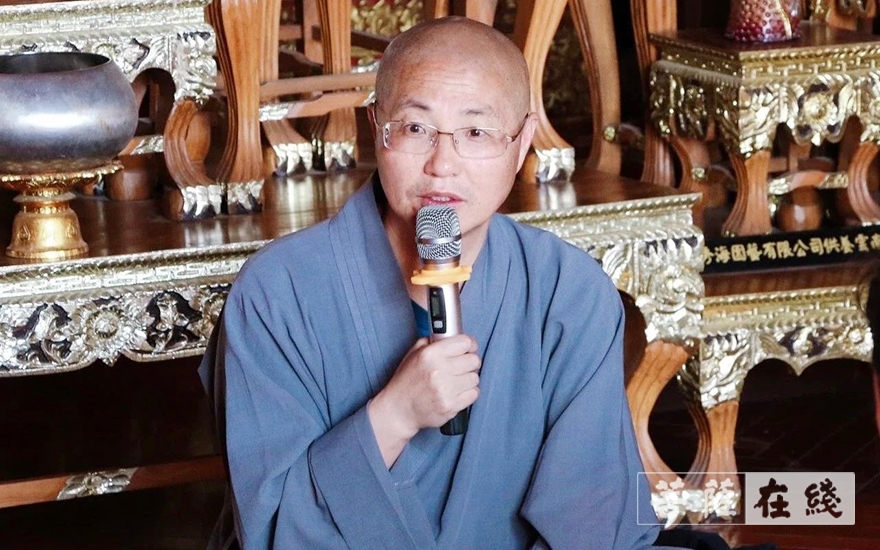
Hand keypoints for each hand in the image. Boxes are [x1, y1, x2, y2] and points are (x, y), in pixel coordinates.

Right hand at [368, 335, 480, 464]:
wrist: (399, 409)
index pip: (465, 342)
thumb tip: (453, 336)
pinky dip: (468, 393)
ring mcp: (445, 390)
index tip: (469, 348)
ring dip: (468, 379)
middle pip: (474, 360)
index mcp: (430, 354)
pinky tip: (457, 392)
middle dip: (470, 362)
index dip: (470, 345)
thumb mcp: (414, 354)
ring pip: (475, 378)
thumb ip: (433, 343)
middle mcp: (438, 371)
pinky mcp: (451, 406)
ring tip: (457, 381)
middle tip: (462, 366)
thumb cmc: (407, 381)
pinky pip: (474, 394)